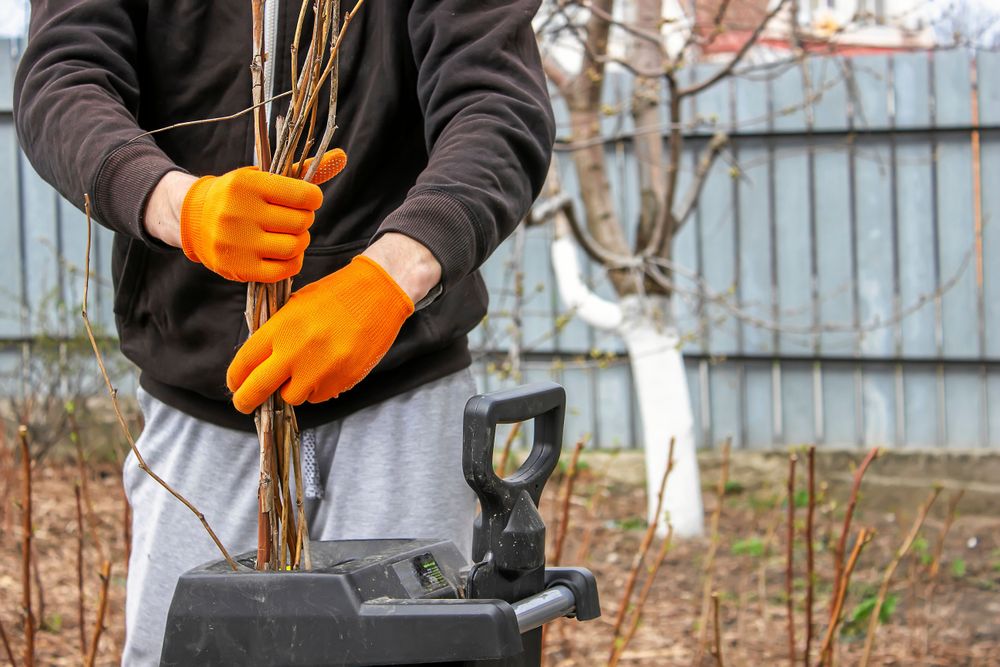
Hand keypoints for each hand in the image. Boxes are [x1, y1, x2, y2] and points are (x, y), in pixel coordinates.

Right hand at [145, 150, 346, 282]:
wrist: (194, 220)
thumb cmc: (239, 196)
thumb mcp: (263, 177)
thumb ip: (303, 171)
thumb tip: (342, 157)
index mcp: (247, 184)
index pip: (304, 195)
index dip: (312, 199)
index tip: (305, 200)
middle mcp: (239, 212)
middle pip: (301, 222)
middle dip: (304, 220)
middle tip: (292, 219)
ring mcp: (237, 242)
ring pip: (295, 246)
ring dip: (299, 242)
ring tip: (287, 235)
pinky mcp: (239, 268)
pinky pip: (285, 270)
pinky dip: (292, 262)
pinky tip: (282, 253)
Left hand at [226, 254, 414, 412]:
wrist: (378, 293)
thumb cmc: (337, 295)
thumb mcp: (296, 305)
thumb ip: (276, 334)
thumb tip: (259, 362)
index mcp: (280, 329)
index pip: (243, 363)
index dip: (235, 378)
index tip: (234, 384)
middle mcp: (296, 352)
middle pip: (258, 389)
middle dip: (246, 401)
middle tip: (244, 405)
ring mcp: (319, 370)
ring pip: (291, 397)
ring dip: (292, 390)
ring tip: (304, 371)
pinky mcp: (341, 381)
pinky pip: (319, 396)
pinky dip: (318, 388)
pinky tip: (328, 368)